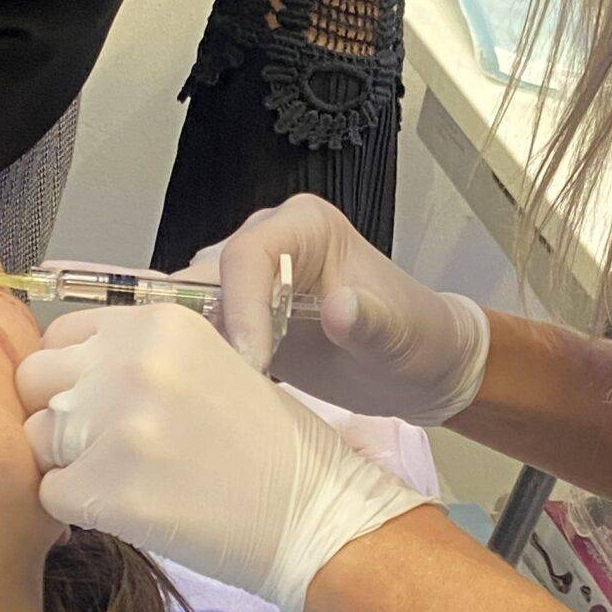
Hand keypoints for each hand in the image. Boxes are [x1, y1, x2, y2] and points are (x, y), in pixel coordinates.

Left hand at [15, 304, 431, 611]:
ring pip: (34, 439)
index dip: (74, 377)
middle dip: (58, 416)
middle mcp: (134, 361)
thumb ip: (136, 357)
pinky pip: (50, 495)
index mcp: (160, 321)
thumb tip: (56, 374)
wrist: (317, 516)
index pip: (59, 335)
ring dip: (69, 464)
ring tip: (132, 480)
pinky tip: (136, 510)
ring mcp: (119, 427)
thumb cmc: (266, 448)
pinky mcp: (111, 490)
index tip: (106, 407)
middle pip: (34, 381)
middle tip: (110, 449)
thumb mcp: (209, 364)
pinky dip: (81, 510)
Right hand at [186, 195, 490, 423]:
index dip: (241, 306)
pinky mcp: (242, 318)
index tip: (252, 360)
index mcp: (306, 225)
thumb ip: (371, 321)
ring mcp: (251, 283)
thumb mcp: (402, 334)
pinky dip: (197, 355)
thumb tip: (340, 308)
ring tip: (197, 385)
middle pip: (209, 276)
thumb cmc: (417, 337)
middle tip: (206, 377)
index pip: (249, 255)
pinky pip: (202, 330)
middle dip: (202, 325)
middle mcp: (269, 244)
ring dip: (191, 342)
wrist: (419, 367)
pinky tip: (201, 387)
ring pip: (194, 303)